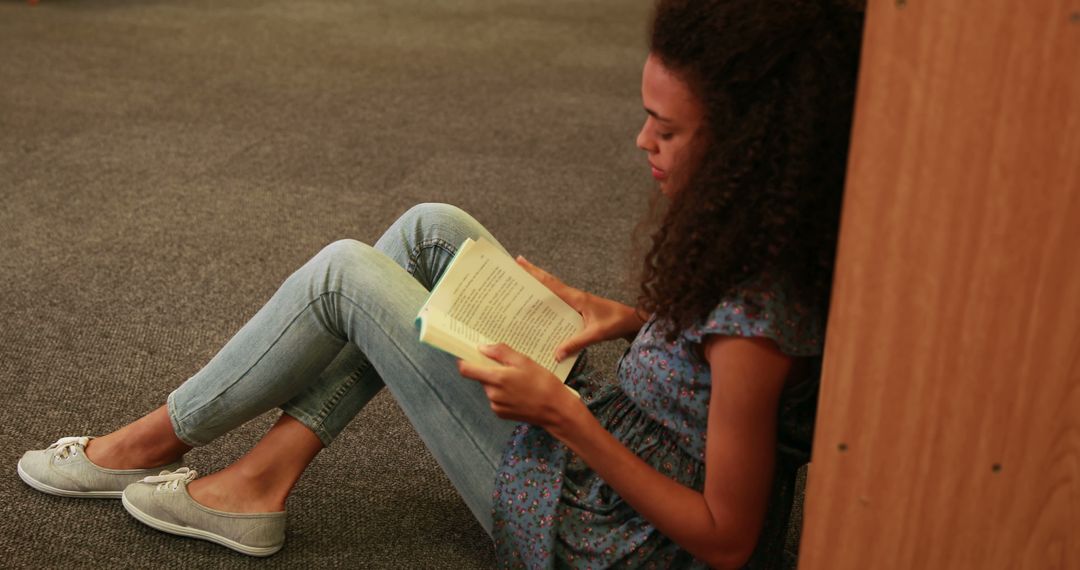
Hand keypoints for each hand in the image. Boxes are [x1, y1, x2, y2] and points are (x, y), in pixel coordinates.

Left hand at [457, 343, 580, 427]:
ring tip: (519, 381)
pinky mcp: (501, 413)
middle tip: (510, 366)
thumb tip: (483, 348)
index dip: (465, 360)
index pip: (466, 370)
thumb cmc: (543, 383)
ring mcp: (496, 405)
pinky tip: (519, 392)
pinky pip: (496, 399)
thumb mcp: (524, 361)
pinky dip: (504, 394)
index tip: (469, 354)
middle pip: (481, 377)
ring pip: (490, 388)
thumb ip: (500, 352)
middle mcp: (493, 393)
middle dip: (491, 370)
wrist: (555, 410)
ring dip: (498, 382)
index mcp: (497, 378)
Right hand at [516, 256, 647, 360]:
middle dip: (531, 274)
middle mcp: (574, 296)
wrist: (633, 320)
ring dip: (538, 287)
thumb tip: (555, 354)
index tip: (519, 261)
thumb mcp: (596, 334)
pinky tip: (541, 307)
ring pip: (553, 291)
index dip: (534, 272)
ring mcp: (576, 301)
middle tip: (514, 266)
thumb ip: (576, 343)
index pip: (550, 283)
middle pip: (548, 283)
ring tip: (521, 285)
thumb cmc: (617, 323)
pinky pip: (559, 302)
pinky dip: (548, 301)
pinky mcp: (579, 308)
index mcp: (576, 297)